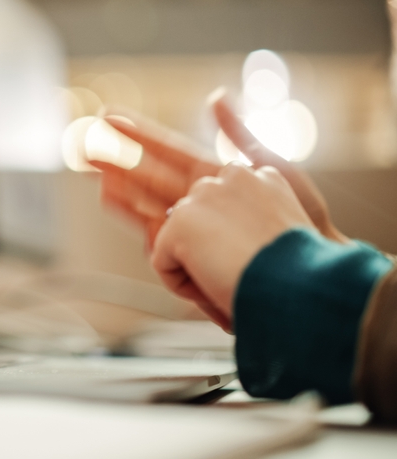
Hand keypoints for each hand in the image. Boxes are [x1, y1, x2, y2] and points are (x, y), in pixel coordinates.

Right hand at [90, 90, 345, 247]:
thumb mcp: (270, 166)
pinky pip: (158, 239)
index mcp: (212, 176)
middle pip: (145, 178)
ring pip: (145, 207)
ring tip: (98, 179)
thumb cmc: (301, 219)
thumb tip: (215, 99)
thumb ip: (237, 133)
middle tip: (84, 147)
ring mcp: (193, 231)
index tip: (110, 116)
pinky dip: (138, 222)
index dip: (137, 133)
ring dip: (119, 192)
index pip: (165, 150)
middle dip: (114, 162)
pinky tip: (122, 205)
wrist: (312, 266)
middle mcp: (197, 202)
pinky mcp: (192, 257)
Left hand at [151, 163, 314, 330]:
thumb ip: (252, 229)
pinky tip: (214, 288)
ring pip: (182, 243)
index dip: (231, 238)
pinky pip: (164, 263)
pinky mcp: (180, 220)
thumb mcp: (284, 240)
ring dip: (199, 267)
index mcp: (265, 179)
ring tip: (232, 282)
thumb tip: (222, 244)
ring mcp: (204, 195)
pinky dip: (182, 286)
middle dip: (210, 250)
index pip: (226, 202)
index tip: (251, 259)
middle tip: (240, 274)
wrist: (300, 286)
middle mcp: (234, 176)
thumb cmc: (301, 277)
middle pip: (200, 220)